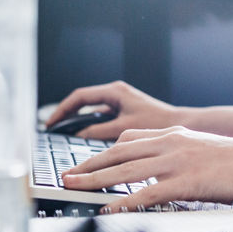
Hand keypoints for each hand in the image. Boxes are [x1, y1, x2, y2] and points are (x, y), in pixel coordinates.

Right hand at [44, 81, 180, 139]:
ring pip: (92, 111)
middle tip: (51, 128)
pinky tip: (84, 140)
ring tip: (63, 134)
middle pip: (83, 102)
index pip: (80, 97)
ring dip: (78, 121)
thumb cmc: (158, 123)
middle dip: (66, 114)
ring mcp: (120, 102)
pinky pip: (101, 118)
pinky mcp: (125, 112)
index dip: (63, 110)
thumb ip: (99, 132)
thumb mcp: (124, 128)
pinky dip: (91, 127)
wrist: (181, 124)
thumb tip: (78, 135)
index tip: (51, 123)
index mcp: (115, 91)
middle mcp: (116, 94)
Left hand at [62, 126, 232, 211]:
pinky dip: (123, 201)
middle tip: (67, 174)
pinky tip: (108, 208)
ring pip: (125, 170)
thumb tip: (159, 170)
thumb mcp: (201, 148)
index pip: (129, 138)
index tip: (87, 161)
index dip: (104, 151)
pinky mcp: (184, 182)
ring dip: (94, 179)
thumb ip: (177, 153)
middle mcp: (170, 143)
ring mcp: (175, 161)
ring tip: (73, 187)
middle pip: (118, 152)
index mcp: (173, 134)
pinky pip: (146, 193)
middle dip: (89, 164)